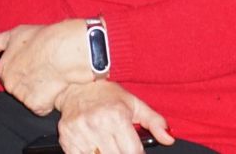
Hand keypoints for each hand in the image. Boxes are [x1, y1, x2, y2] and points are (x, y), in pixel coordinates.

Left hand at [0, 19, 93, 115]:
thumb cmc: (43, 39)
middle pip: (18, 88)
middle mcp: (9, 84)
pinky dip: (49, 101)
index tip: (34, 63)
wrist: (63, 51)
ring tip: (51, 76)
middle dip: (30, 82)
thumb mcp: (18, 33)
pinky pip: (42, 107)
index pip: (9, 74)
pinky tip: (55, 87)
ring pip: (30, 98)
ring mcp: (21, 97)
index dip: (24, 68)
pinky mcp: (35, 106)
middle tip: (44, 69)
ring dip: (39, 92)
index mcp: (3, 68)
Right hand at [54, 81, 173, 153]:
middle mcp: (97, 124)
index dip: (137, 153)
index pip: (133, 152)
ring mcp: (80, 133)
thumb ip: (154, 122)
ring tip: (109, 144)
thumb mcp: (134, 104)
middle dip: (122, 153)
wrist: (76, 87)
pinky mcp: (67, 139)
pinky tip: (95, 146)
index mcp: (116, 116)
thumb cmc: (108, 95)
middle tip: (121, 145)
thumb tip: (169, 139)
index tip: (136, 150)